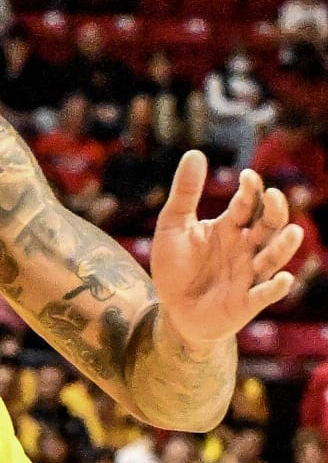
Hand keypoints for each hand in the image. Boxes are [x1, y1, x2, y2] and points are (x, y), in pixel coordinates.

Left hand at [150, 155, 303, 343]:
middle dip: (273, 211)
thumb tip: (195, 152)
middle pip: (268, 226)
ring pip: (272, 257)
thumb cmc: (175, 266)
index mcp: (230, 227)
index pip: (247, 204)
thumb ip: (185, 193)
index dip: (250, 190)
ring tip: (292, 232)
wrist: (171, 310)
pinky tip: (283, 279)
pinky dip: (275, 288)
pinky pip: (264, 294)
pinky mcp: (246, 302)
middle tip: (273, 196)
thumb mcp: (173, 225)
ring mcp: (249, 274)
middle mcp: (245, 248)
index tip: (248, 177)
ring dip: (284, 246)